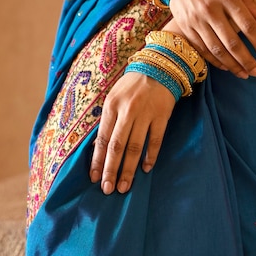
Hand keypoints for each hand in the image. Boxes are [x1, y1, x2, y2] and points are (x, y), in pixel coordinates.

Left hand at [90, 72, 175, 194]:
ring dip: (129, 169)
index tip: (94, 178)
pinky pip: (155, 140)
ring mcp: (146, 114)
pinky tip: (146, 169)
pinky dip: (150, 156)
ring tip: (124, 186)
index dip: (97, 160)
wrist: (159, 66)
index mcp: (111, 107)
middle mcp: (127, 111)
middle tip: (107, 189)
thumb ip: (107, 121)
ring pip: (135, 147)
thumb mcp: (113, 97)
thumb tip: (98, 148)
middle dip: (111, 170)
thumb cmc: (132, 85)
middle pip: (117, 146)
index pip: (102, 139)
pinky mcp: (162, 116)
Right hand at [169, 0, 255, 77]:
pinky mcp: (186, 27)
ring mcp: (196, 20)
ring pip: (216, 49)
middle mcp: (211, 10)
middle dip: (246, 59)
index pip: (247, 24)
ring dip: (231, 64)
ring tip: (243, 74)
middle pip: (232, 41)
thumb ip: (248, 3)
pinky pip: (202, 49)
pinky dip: (214, 60)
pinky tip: (226, 67)